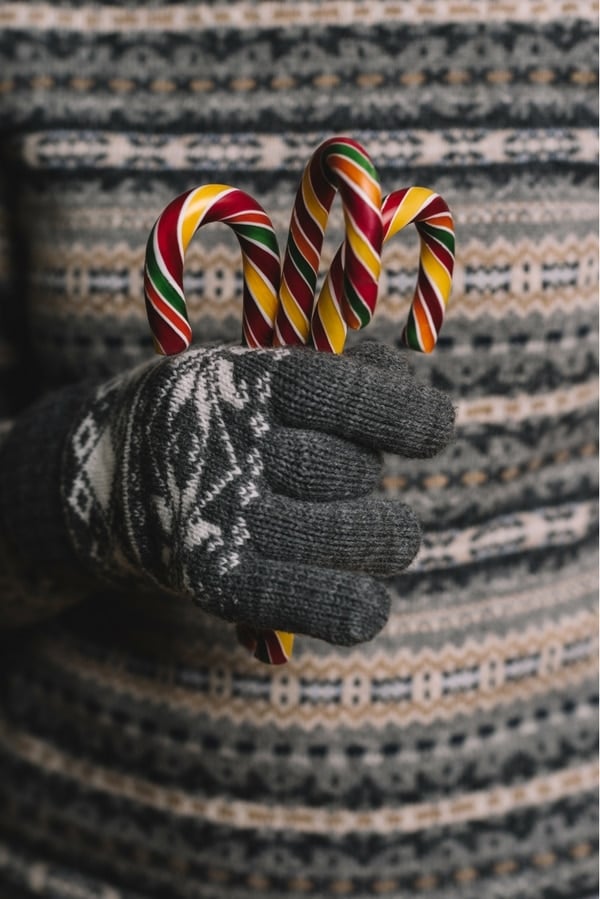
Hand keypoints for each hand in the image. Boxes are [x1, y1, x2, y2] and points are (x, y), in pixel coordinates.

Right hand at [61, 341, 453, 644]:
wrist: (108, 475)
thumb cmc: (212, 418)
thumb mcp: (256, 372)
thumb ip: (337, 369)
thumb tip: (408, 373)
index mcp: (242, 384)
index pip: (331, 391)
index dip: (396, 411)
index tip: (439, 427)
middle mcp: (230, 448)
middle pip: (351, 471)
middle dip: (371, 480)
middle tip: (355, 483)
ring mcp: (220, 516)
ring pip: (347, 534)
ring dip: (381, 537)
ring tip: (376, 532)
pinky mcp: (211, 578)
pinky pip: (292, 599)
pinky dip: (342, 608)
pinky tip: (368, 605)